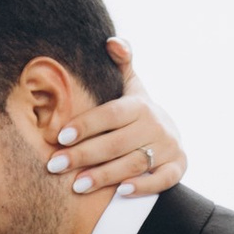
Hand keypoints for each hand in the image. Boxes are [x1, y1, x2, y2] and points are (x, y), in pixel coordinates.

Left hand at [46, 40, 185, 202]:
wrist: (171, 135)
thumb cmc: (137, 114)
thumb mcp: (131, 87)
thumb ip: (120, 64)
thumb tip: (110, 41)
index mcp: (140, 105)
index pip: (110, 115)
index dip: (86, 125)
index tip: (60, 137)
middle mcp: (156, 125)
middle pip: (116, 143)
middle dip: (84, 155)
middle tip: (55, 166)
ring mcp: (168, 147)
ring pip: (134, 164)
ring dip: (105, 175)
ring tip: (76, 186)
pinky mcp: (178, 168)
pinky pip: (162, 180)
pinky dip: (144, 186)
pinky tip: (121, 192)